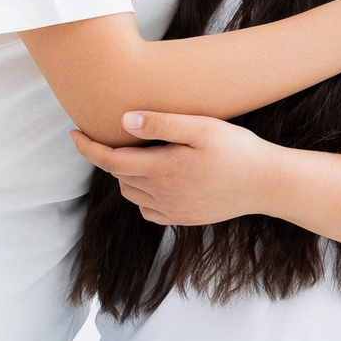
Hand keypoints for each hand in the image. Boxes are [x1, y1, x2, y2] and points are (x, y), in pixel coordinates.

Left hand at [69, 112, 274, 225]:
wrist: (266, 184)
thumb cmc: (237, 149)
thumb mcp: (201, 127)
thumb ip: (162, 123)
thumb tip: (125, 121)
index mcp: (161, 169)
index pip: (109, 160)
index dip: (87, 147)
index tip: (74, 133)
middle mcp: (161, 194)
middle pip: (118, 176)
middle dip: (108, 156)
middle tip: (108, 134)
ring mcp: (172, 210)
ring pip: (131, 193)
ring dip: (123, 175)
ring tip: (132, 154)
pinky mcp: (183, 218)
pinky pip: (148, 210)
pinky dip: (140, 195)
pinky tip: (152, 180)